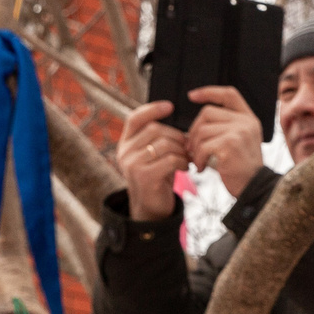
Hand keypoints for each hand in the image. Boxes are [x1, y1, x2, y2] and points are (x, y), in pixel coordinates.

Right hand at [115, 101, 187, 221]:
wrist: (151, 208)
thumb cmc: (157, 176)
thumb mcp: (154, 155)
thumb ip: (159, 138)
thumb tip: (177, 118)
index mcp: (126, 143)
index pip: (135, 118)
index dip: (152, 109)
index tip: (170, 106)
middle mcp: (125, 152)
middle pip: (155, 129)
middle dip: (177, 136)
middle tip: (188, 145)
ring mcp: (132, 164)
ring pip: (164, 144)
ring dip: (182, 149)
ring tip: (188, 157)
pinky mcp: (144, 176)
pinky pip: (170, 160)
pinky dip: (182, 162)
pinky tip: (185, 167)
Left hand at [186, 87, 266, 195]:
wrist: (254, 188)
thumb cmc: (241, 168)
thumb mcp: (238, 142)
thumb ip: (225, 128)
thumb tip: (195, 124)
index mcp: (249, 119)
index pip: (229, 94)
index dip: (209, 92)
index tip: (191, 96)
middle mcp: (246, 122)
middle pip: (207, 113)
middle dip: (194, 130)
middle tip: (193, 148)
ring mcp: (239, 132)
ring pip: (202, 130)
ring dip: (194, 148)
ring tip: (198, 160)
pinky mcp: (230, 145)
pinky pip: (202, 146)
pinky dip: (198, 159)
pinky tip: (201, 168)